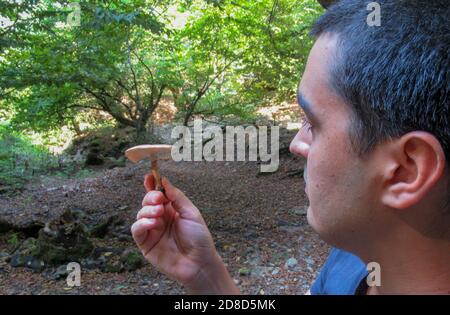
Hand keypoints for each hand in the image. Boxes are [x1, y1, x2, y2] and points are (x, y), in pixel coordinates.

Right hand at [131, 175, 238, 293]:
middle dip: (151, 197)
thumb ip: (177, 196)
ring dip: (148, 210)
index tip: (149, 175)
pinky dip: (142, 223)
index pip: (158, 194)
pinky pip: (136, 230)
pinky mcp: (146, 244)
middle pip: (148, 202)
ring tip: (159, 213)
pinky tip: (152, 223)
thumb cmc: (199, 238)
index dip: (152, 184)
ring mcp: (152, 231)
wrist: (200, 263)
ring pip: (140, 214)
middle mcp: (160, 219)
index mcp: (171, 210)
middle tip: (159, 199)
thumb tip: (164, 181)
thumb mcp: (191, 212)